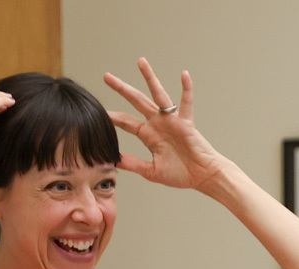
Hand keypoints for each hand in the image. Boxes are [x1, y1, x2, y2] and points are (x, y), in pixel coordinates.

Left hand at [104, 59, 229, 192]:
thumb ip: (133, 164)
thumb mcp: (151, 171)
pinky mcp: (186, 123)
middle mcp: (158, 123)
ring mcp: (172, 121)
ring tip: (141, 62)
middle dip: (122, 88)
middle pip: (136, 101)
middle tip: (106, 76)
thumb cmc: (180, 174)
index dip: (112, 117)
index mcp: (149, 134)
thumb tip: (114, 160)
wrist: (202, 177)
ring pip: (158, 94)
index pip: (126, 122)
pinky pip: (186, 103)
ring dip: (149, 78)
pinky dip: (186, 89)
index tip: (97, 111)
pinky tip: (184, 75)